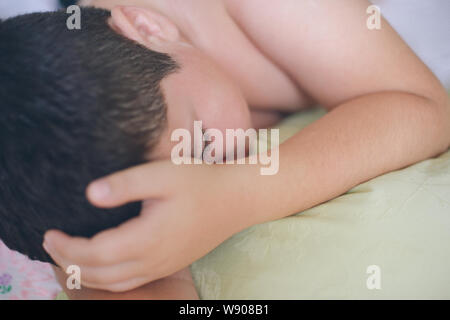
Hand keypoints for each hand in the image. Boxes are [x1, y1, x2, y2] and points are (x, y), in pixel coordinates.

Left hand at [43, 161, 256, 291]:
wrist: (237, 199)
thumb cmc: (201, 182)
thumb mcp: (162, 174)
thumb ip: (125, 184)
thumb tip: (90, 193)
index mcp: (148, 237)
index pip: (95, 254)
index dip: (67, 247)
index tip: (49, 232)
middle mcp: (154, 259)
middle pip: (101, 275)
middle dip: (69, 263)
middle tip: (51, 244)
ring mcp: (164, 264)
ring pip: (115, 283)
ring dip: (87, 275)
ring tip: (68, 258)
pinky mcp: (171, 263)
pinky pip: (131, 282)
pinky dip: (108, 280)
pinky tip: (102, 266)